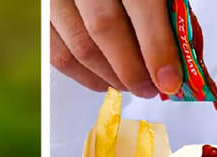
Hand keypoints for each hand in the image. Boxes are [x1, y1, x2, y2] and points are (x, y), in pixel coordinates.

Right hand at [50, 0, 181, 97]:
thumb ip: (165, 8)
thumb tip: (176, 55)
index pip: (141, 5)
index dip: (157, 48)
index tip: (169, 79)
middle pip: (104, 29)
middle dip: (132, 70)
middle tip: (150, 88)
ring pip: (79, 47)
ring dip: (109, 77)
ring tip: (131, 86)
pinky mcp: (40, 14)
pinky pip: (57, 54)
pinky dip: (84, 76)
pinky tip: (103, 81)